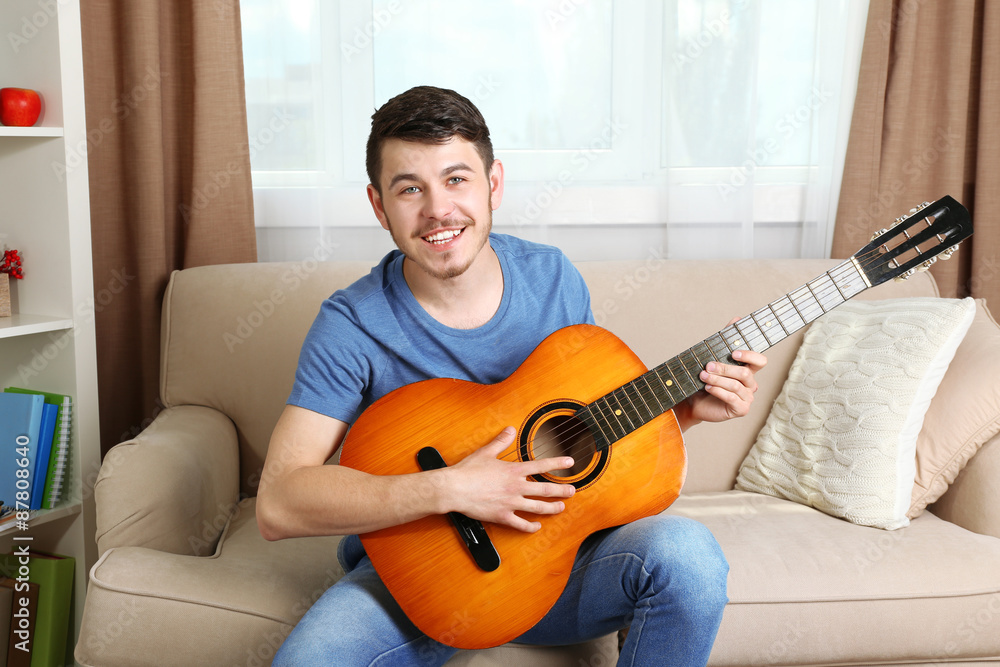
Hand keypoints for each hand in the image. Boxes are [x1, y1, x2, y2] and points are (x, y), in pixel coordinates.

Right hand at [444, 427, 575, 532]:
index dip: (558, 463)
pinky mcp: (503, 516)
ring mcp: (511, 503)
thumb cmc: (468, 471)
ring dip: (552, 508)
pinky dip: (531, 527)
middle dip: (562, 490)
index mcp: (513, 470)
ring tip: (561, 507)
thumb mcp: (486, 452)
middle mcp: (516, 487)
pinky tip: (537, 527)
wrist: (454, 489)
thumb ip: (501, 441)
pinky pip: (521, 524)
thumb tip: (510, 429)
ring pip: (538, 508)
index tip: (570, 463)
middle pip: (546, 489)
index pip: (541, 465)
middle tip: (572, 490)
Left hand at [676, 346, 766, 429]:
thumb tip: (728, 329)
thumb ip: (721, 350)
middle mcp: (750, 385)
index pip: (760, 362)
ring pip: (735, 385)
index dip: (750, 356)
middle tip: (708, 366)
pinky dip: (718, 391)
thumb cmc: (706, 383)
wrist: (696, 404)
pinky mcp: (741, 409)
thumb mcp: (713, 366)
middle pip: (745, 373)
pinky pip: (731, 398)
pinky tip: (708, 387)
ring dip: (717, 379)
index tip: (733, 354)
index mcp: (747, 372)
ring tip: (703, 376)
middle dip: (724, 368)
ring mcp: (747, 398)